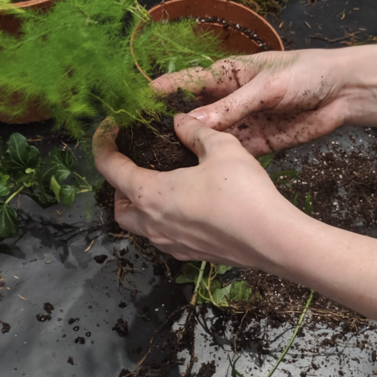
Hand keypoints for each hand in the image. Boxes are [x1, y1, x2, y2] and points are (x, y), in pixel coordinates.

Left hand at [93, 114, 299, 266]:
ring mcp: (172, 244)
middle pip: (118, 207)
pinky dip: (163, 222)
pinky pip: (165, 238)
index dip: (103, 143)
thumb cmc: (243, 193)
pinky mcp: (192, 255)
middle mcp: (154, 224)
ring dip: (140, 207)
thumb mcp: (221, 147)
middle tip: (135, 165)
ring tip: (162, 186)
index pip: (110, 167)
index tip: (108, 128)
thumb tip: (180, 121)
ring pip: (140, 228)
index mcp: (151, 194)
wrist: (272, 239)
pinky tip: (187, 208)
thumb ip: (195, 131)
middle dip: (118, 186)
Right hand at [150, 50, 349, 154]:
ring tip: (165, 165)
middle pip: (195, 114)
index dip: (162, 93)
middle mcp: (230, 100)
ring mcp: (244, 123)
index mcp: (227, 75)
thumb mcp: (266, 86)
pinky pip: (233, 153)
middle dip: (172, 127)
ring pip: (212, 138)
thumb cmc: (305, 73)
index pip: (187, 82)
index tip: (135, 106)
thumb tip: (190, 121)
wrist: (343, 92)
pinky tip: (200, 174)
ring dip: (193, 149)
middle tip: (144, 145)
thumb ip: (232, 105)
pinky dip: (219, 162)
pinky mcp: (259, 144)